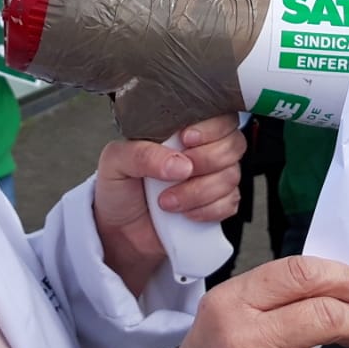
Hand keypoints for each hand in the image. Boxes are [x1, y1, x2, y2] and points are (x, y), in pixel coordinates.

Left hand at [92, 115, 245, 292]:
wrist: (119, 231)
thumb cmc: (119, 189)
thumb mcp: (115, 162)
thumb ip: (142, 154)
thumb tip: (178, 163)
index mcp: (181, 129)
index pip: (218, 116)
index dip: (211, 127)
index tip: (186, 140)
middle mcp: (202, 150)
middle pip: (233, 144)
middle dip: (206, 161)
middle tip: (175, 175)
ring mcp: (213, 178)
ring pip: (231, 176)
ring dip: (199, 192)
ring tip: (167, 201)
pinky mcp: (217, 204)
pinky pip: (230, 203)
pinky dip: (208, 210)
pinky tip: (185, 213)